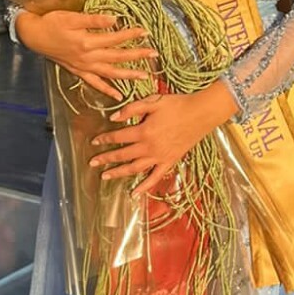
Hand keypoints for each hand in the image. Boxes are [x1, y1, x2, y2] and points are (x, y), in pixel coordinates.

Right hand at [16, 10, 156, 98]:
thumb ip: (94, 20)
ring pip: (110, 73)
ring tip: (144, 77)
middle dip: (137, 56)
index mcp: (87, 42)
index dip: (131, 34)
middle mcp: (88, 57)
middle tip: (154, 54)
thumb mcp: (72, 17)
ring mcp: (83, 67)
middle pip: (117, 57)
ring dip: (128, 75)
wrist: (34, 36)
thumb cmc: (52, 23)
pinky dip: (106, 90)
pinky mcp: (78, 71)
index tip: (146, 31)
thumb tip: (115, 19)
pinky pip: (95, 83)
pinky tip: (118, 96)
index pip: (115, 38)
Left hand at [90, 83, 237, 195]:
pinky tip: (134, 193)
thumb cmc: (177, 104)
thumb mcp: (153, 101)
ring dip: (119, 173)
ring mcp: (159, 157)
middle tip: (92, 163)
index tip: (94, 142)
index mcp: (144, 131)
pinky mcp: (169, 161)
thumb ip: (131, 109)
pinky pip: (155, 177)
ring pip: (135, 168)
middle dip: (106, 158)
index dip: (104, 139)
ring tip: (106, 176)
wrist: (201, 113)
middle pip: (123, 155)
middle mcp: (149, 147)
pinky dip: (144, 186)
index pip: (118, 137)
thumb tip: (113, 118)